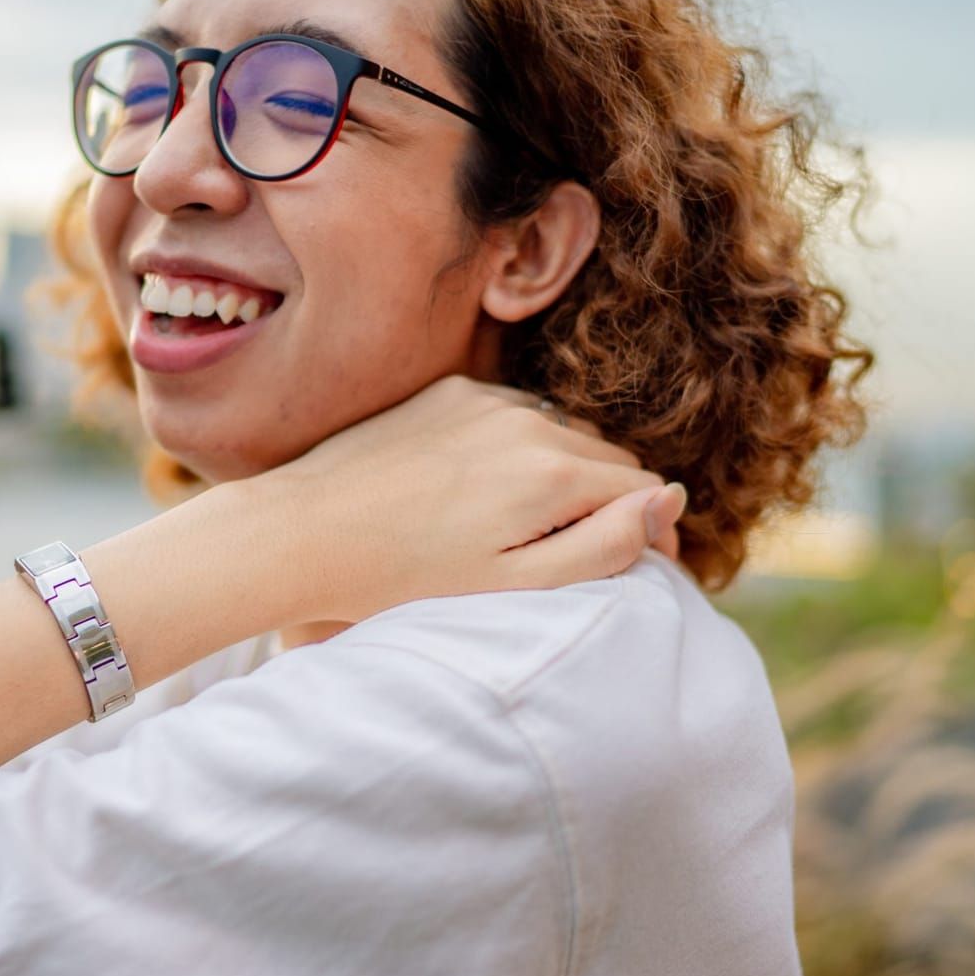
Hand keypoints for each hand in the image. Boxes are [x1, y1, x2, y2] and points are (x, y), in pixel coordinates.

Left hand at [264, 376, 687, 623]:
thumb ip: (604, 544)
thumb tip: (670, 501)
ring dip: (565, 471)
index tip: (636, 565)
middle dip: (610, 500)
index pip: (643, 489)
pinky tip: (482, 491)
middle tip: (582, 552)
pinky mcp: (447, 391)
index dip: (648, 531)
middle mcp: (527, 418)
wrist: (304, 532)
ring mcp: (484, 398)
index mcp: (554, 470)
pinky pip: (511, 413)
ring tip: (528, 526)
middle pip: (607, 456)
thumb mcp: (516, 584)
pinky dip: (518, 446)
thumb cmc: (406, 578)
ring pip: (561, 431)